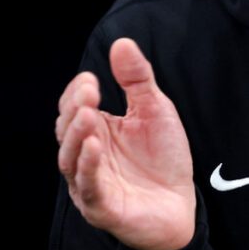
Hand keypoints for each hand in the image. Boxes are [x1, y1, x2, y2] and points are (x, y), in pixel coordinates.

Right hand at [55, 38, 195, 249]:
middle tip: (90, 92)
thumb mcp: (155, 110)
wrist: (180, 204)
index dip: (78, 93)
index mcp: (96, 131)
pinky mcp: (102, 207)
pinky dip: (88, 167)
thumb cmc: (163, 158)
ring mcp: (91, 182)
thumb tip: (121, 42)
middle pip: (68, 130)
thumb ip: (138, 79)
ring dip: (77, 135)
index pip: (73, 107)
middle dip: (75, 109)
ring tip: (88, 115)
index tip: (92, 78)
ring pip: (71, 158)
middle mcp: (87, 155)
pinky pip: (88, 187)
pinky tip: (95, 147)